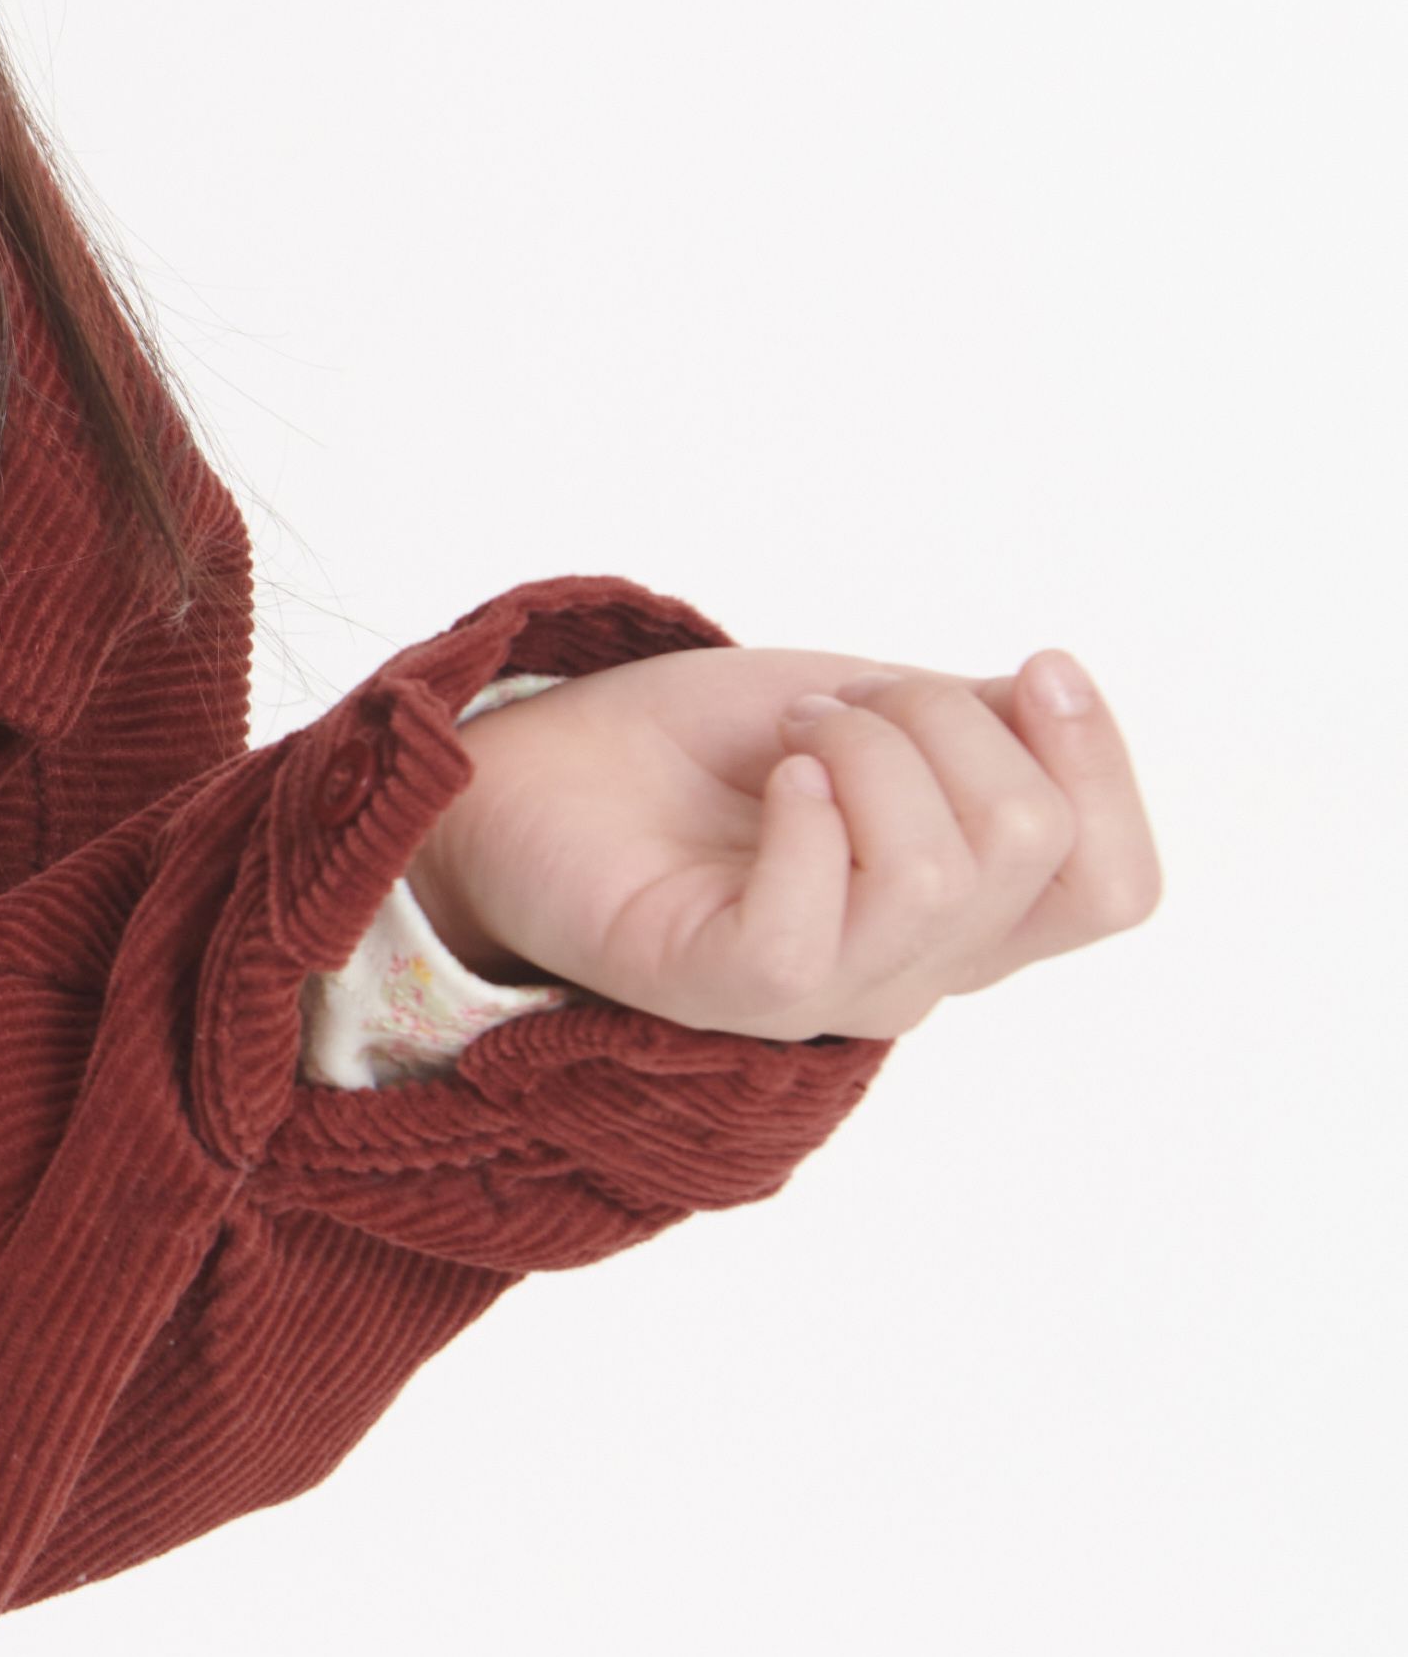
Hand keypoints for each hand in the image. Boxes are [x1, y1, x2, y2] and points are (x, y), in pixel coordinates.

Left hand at [402, 645, 1159, 1043]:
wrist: (539, 767)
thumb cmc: (701, 749)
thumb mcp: (875, 709)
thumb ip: (980, 726)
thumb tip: (1048, 700)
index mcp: (969, 912)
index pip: (1116, 884)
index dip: (1102, 764)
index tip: (1032, 665)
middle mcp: (914, 968)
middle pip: (1035, 841)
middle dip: (944, 720)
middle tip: (834, 705)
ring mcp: (826, 992)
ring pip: (942, 871)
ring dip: (867, 746)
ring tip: (790, 734)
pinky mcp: (727, 990)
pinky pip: (815, 927)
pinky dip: (806, 814)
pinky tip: (772, 778)